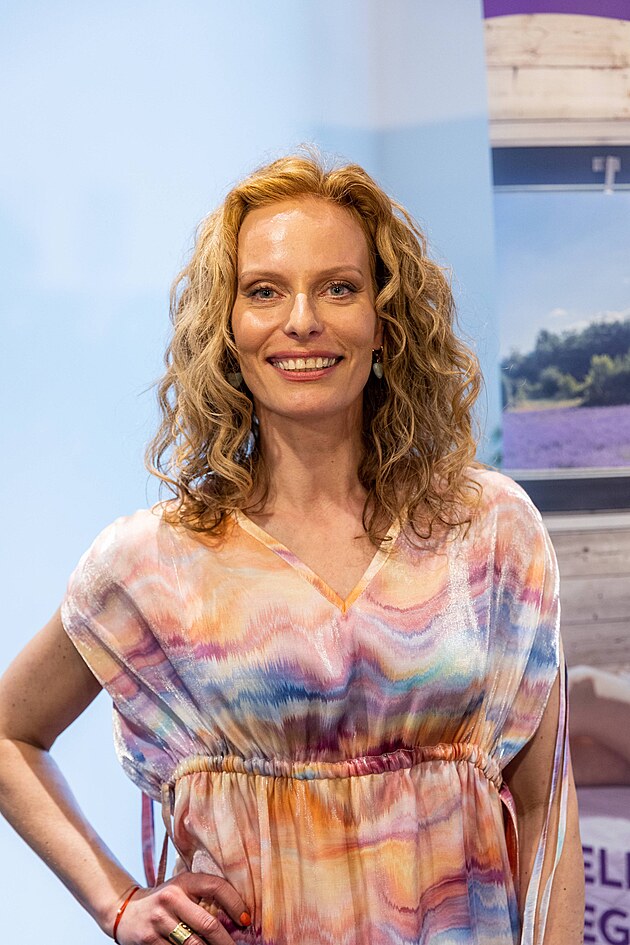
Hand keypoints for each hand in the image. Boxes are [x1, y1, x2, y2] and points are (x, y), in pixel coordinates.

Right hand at [114, 872, 251, 943]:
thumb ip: (202, 894)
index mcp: (183, 881)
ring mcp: (159, 920)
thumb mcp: (181, 888)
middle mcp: (171, 898)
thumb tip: (238, 913)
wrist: (125, 910)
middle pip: (208, 923)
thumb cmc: (164, 900)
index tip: (246, 920)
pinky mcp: (149, 940)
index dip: (235, 903)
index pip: (216, 887)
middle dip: (226, 940)